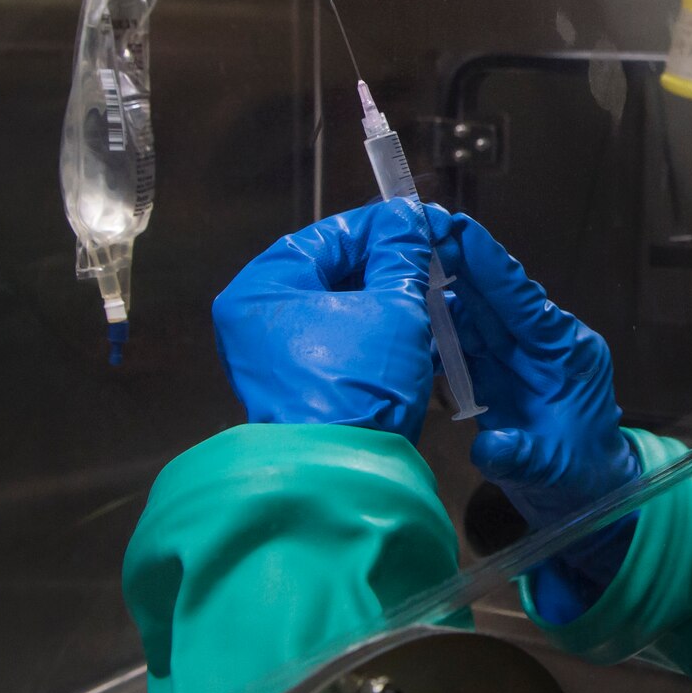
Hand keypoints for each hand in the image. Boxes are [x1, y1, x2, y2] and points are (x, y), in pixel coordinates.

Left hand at [211, 200, 434, 437]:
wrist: (345, 474)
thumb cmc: (359, 378)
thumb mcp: (394, 306)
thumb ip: (402, 254)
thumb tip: (410, 218)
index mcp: (261, 288)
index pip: (329, 235)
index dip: (382, 225)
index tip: (423, 220)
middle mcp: (256, 319)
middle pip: (332, 272)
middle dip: (388, 265)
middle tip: (434, 257)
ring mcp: (275, 357)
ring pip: (342, 310)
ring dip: (389, 300)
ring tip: (434, 291)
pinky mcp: (300, 387)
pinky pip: (342, 343)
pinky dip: (378, 334)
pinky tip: (419, 328)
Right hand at [426, 207, 640, 531]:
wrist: (584, 497)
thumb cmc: (581, 478)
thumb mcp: (555, 471)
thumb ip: (522, 457)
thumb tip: (489, 449)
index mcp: (565, 351)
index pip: (523, 299)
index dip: (488, 263)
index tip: (457, 226)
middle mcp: (538, 344)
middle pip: (490, 295)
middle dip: (452, 261)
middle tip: (409, 231)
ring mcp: (513, 356)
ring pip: (469, 315)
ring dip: (434, 294)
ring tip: (393, 270)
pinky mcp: (492, 372)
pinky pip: (458, 343)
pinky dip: (432, 333)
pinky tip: (402, 320)